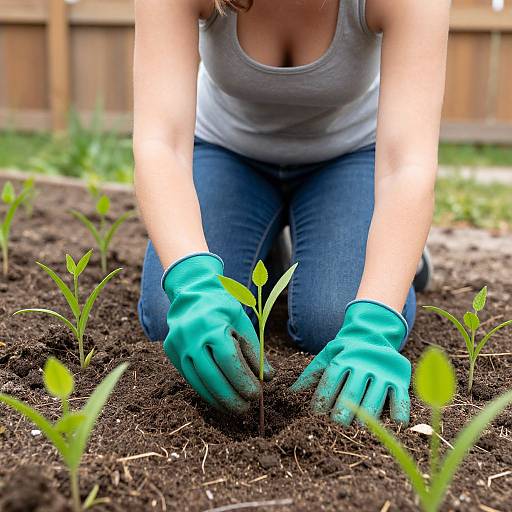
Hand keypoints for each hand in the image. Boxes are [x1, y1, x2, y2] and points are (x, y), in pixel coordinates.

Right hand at [162, 253, 273, 413]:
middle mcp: (192, 336)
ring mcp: (178, 345)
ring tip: (234, 410)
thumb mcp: (243, 324)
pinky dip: (205, 391)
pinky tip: (219, 400)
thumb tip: (268, 378)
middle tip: (246, 409)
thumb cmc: (224, 309)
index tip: (256, 395)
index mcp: (212, 325)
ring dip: (217, 399)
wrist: (193, 293)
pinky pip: (189, 378)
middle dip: (230, 396)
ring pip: (198, 381)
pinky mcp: (172, 352)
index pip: (228, 360)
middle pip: (212, 375)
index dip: (242, 380)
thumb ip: (255, 351)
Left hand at [291, 300, 410, 425]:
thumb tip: (289, 394)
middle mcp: (364, 364)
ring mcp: (383, 372)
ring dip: (367, 417)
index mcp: (344, 358)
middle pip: (352, 392)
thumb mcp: (327, 355)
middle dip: (343, 411)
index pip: (331, 379)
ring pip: (375, 398)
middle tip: (336, 426)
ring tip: (357, 432)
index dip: (322, 397)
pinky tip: (394, 426)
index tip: (315, 415)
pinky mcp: (400, 379)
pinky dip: (399, 412)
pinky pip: (401, 398)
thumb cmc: (345, 352)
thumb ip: (310, 374)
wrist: (373, 334)